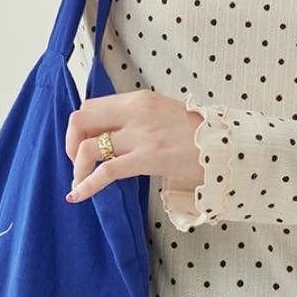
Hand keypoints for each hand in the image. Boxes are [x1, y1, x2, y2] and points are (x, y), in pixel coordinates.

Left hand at [64, 89, 203, 203]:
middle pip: (80, 120)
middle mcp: (136, 112)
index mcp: (139, 99)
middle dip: (70, 143)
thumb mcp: (165, 113)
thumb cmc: (199, 134)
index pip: (92, 106)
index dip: (81, 127)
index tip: (85, 144)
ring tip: (79, 182)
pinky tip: (78, 196)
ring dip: (77, 168)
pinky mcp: (148, 158)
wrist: (226, 145)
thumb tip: (116, 134)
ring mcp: (141, 135)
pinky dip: (86, 185)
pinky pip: (105, 172)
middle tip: (77, 162)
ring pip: (87, 148)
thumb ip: (139, 118)